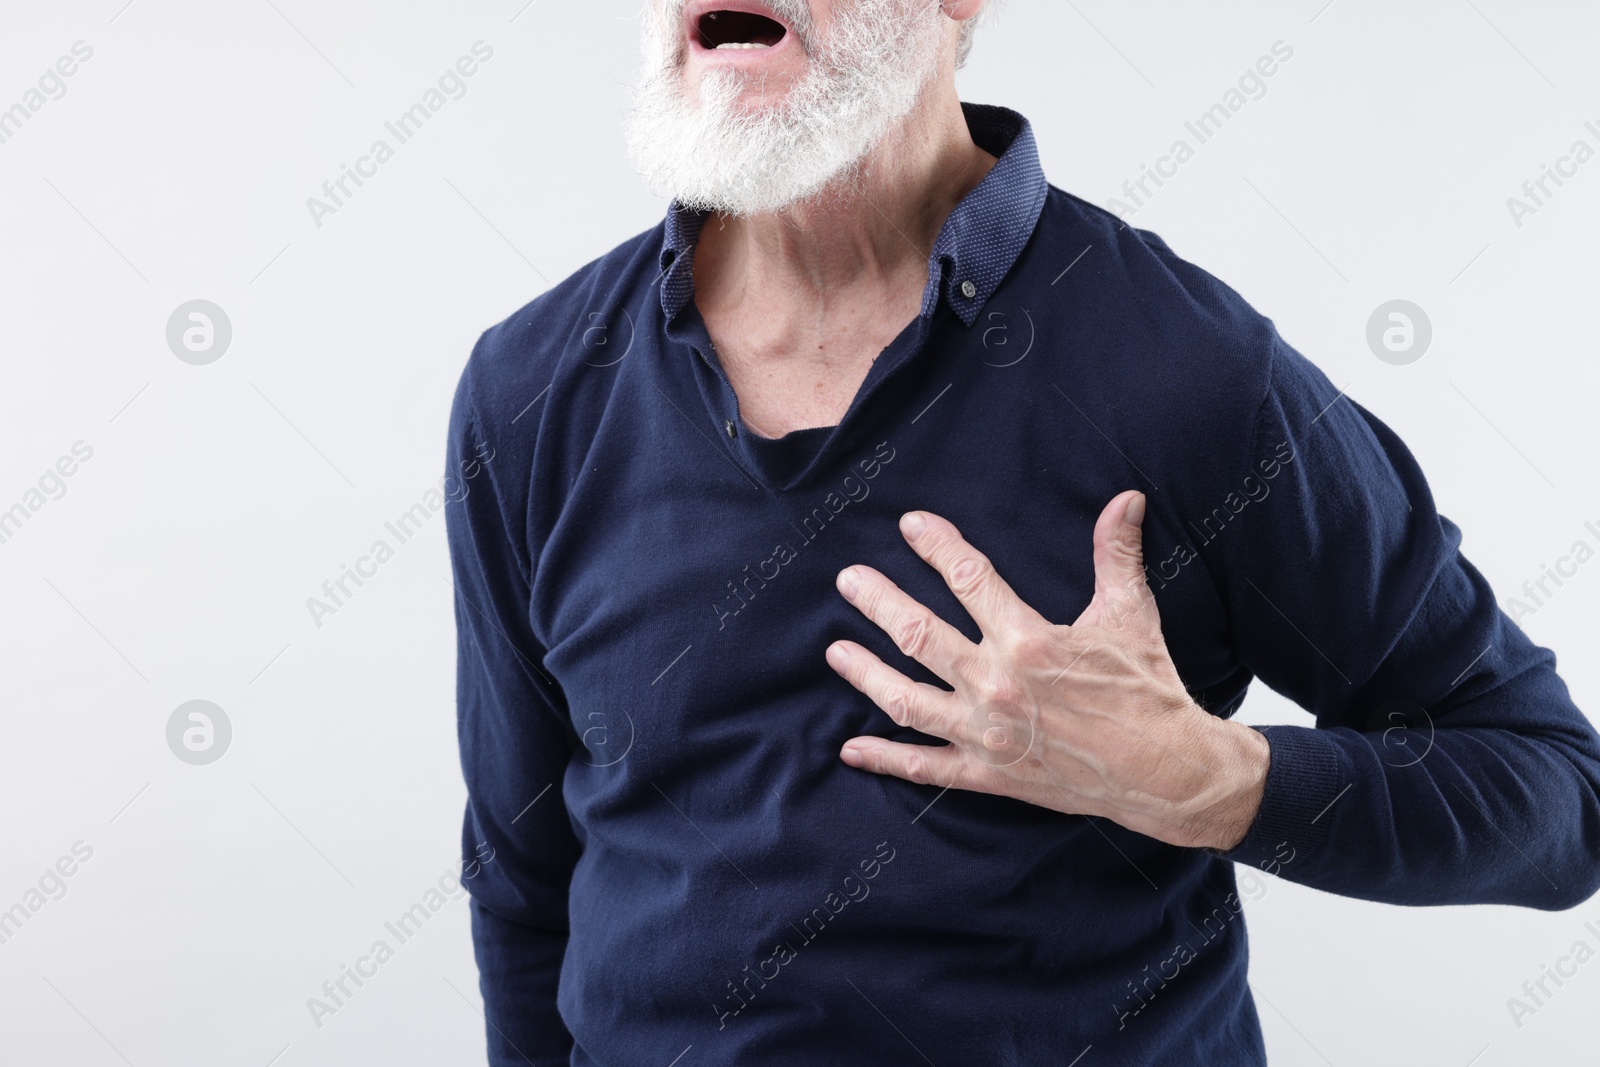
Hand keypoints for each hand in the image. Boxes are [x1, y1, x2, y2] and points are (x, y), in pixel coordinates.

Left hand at [826, 491, 1268, 850]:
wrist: (1165, 771)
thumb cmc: (1148, 688)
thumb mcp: (1131, 615)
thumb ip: (1117, 554)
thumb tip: (1127, 498)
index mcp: (1029, 639)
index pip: (967, 578)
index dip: (936, 546)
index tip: (910, 525)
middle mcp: (997, 684)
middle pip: (919, 634)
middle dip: (878, 603)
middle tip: (848, 579)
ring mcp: (986, 733)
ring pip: (907, 698)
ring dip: (865, 674)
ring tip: (835, 651)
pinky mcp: (987, 774)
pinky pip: (925, 766)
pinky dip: (885, 758)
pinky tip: (850, 748)